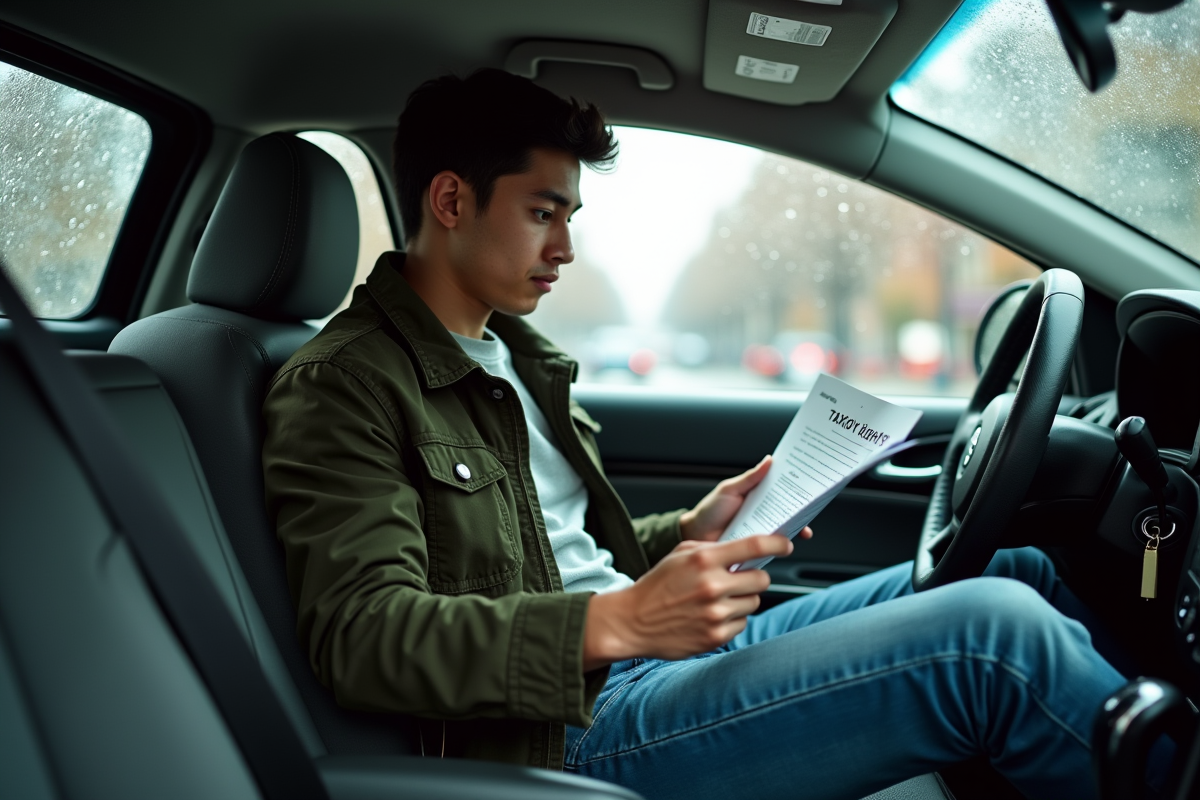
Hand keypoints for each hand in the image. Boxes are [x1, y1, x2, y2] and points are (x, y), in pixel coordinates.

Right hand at [582, 535, 792, 669]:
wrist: (632, 621)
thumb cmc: (656, 585)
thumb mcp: (680, 556)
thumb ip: (712, 550)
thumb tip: (746, 549)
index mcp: (703, 560)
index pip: (754, 546)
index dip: (777, 544)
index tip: (786, 545)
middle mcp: (712, 586)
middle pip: (761, 579)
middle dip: (754, 577)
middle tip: (740, 579)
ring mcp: (715, 614)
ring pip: (753, 602)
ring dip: (742, 600)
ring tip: (717, 600)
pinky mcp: (716, 636)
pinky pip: (742, 624)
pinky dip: (732, 620)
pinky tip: (710, 616)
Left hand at [679, 455, 813, 542]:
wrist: (694, 536)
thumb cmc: (710, 510)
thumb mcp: (729, 490)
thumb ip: (749, 478)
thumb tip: (769, 460)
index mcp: (758, 496)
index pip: (782, 491)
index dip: (797, 488)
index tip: (811, 485)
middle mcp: (763, 513)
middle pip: (788, 511)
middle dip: (802, 510)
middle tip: (811, 508)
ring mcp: (761, 530)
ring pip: (784, 529)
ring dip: (795, 528)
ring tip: (803, 528)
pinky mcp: (757, 547)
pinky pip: (772, 546)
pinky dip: (781, 545)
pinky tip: (787, 544)